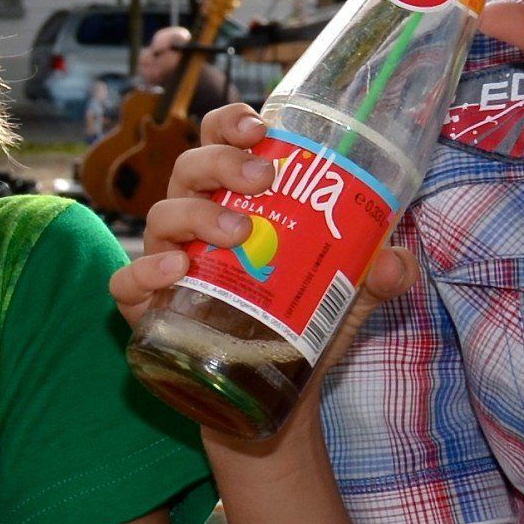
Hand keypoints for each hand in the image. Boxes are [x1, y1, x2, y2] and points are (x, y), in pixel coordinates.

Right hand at [110, 105, 415, 413]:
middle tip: (263, 177)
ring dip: (197, 213)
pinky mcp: (147, 309)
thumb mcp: (347, 299)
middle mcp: (194, 222)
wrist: (269, 399)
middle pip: (189, 168)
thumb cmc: (298, 325)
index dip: (229, 124)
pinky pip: (127, 283)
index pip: (218, 142)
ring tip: (238, 231)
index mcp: (232, 199)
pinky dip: (146, 271)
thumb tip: (396, 262)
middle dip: (222, 161)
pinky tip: (176, 269)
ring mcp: (166, 262)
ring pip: (161, 217)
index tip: (259, 126)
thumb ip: (376, 277)